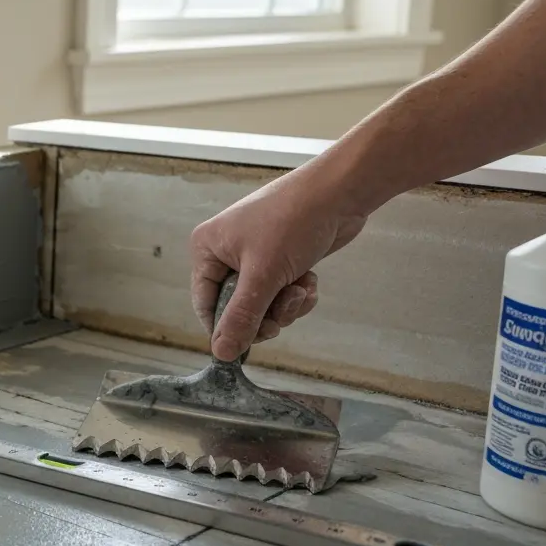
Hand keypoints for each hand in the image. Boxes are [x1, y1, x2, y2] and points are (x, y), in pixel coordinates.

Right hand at [189, 168, 367, 361]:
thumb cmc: (293, 222)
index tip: (250, 342)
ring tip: (302, 288)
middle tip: (285, 309)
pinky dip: (297, 292)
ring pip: (263, 303)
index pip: (206, 304)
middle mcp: (226, 253)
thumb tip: (221, 353)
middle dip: (265, 313)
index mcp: (207, 250)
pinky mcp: (280, 259)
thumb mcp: (264, 275)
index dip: (227, 327)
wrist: (340, 192)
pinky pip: (281, 292)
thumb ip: (241, 317)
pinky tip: (310, 281)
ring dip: (287, 305)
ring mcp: (255, 256)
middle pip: (237, 308)